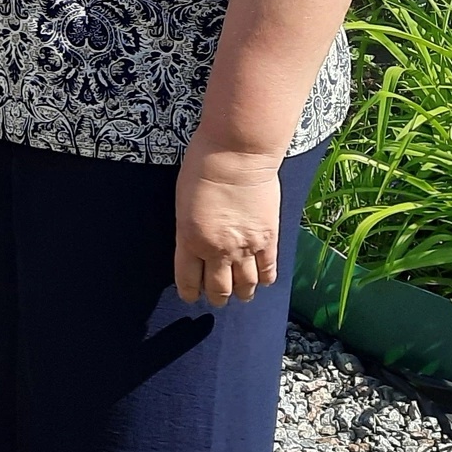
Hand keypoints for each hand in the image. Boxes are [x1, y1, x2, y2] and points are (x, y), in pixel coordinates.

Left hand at [172, 145, 281, 308]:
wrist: (237, 153)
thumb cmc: (203, 168)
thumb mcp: (182, 203)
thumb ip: (189, 231)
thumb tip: (197, 247)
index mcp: (190, 240)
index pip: (188, 280)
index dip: (190, 293)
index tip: (191, 296)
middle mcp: (217, 250)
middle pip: (219, 289)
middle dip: (217, 298)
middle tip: (217, 298)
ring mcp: (245, 247)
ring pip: (245, 286)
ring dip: (242, 294)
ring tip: (241, 294)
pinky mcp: (268, 239)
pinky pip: (268, 271)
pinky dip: (264, 280)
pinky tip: (261, 280)